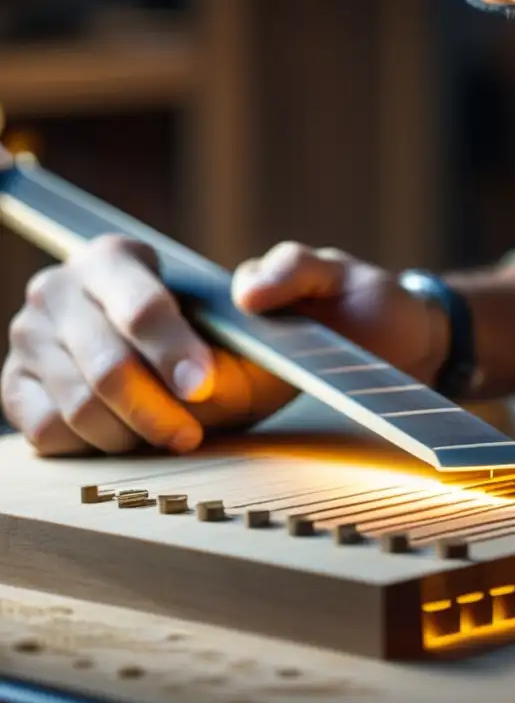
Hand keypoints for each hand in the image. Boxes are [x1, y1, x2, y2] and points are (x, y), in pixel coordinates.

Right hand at [1, 237, 446, 456]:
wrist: (228, 354)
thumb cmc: (255, 322)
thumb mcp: (298, 286)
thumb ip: (292, 271)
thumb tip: (252, 291)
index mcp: (117, 257)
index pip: (142, 309)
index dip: (174, 353)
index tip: (206, 387)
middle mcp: (62, 290)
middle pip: (104, 366)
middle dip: (156, 410)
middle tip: (191, 433)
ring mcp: (32, 338)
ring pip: (79, 404)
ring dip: (133, 433)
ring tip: (174, 434)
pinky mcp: (20, 384)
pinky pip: (45, 429)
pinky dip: (94, 445)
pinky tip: (133, 439)